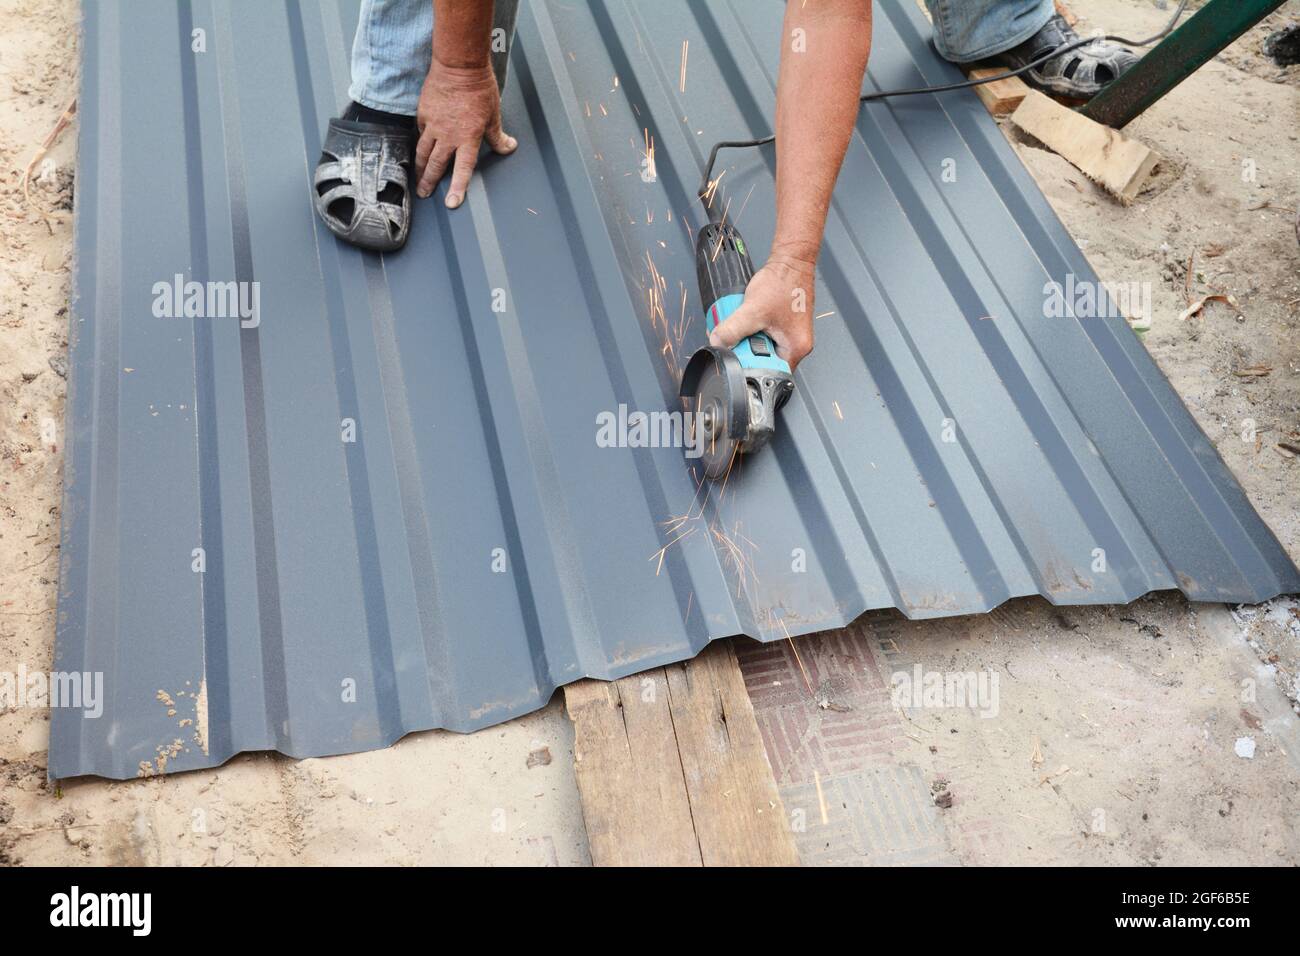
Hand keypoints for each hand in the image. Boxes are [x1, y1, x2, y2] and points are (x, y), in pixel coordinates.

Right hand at [414, 57, 516, 206]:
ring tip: (418, 178)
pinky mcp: (423, 113)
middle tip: (424, 194)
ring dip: (419, 168)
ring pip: (422, 152)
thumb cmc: (480, 89)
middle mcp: (448, 136)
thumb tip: (509, 147)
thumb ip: (498, 136)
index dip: (458, 188)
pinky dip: (421, 141)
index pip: (463, 170)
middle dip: (428, 182)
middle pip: (435, 165)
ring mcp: (433, 125)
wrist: (458, 66)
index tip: (452, 203)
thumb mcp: (494, 115)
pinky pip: (420, 132)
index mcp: (468, 138)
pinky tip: (420, 147)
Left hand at [709, 255, 815, 369]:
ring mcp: (789, 334)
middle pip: (763, 360)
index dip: (750, 365)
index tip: (737, 355)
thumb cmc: (784, 282)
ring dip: (747, 337)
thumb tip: (718, 343)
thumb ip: (732, 329)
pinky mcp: (781, 324)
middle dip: (745, 349)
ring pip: (760, 346)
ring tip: (745, 322)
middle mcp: (795, 344)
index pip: (770, 372)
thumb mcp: (753, 309)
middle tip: (736, 337)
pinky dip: (751, 327)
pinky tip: (748, 316)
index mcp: (795, 347)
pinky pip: (761, 333)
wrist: (791, 261)